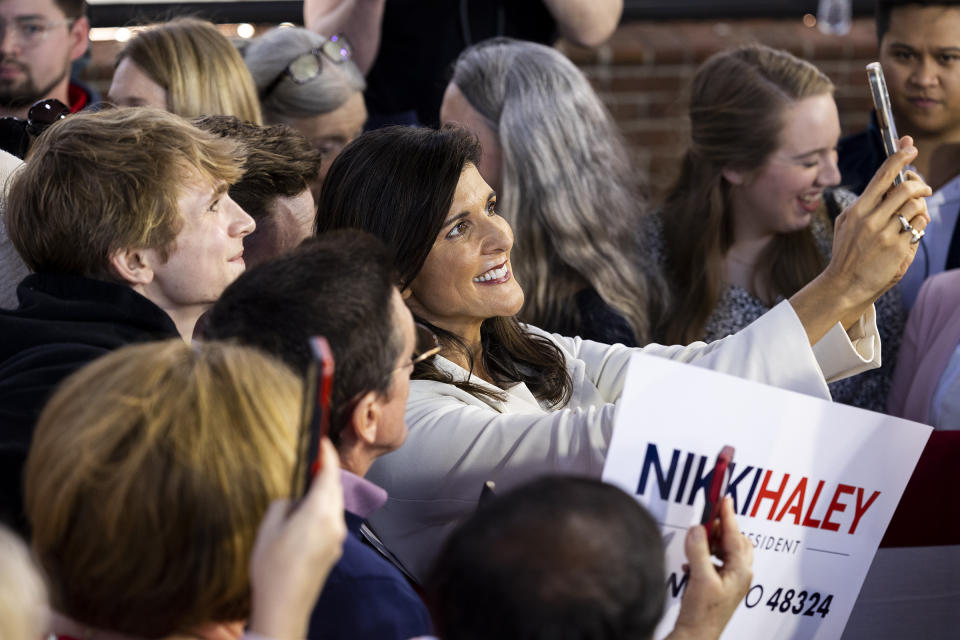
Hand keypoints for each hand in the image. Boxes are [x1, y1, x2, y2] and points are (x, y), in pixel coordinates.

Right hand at [248, 439, 346, 639]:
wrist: (284, 608)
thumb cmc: (272, 568)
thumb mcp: (269, 527)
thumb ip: (285, 502)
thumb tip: (295, 495)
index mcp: (320, 513)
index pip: (330, 474)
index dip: (327, 454)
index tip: (322, 440)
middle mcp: (335, 523)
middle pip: (335, 487)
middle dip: (327, 470)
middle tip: (312, 456)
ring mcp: (337, 538)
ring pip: (335, 503)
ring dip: (325, 489)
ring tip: (307, 480)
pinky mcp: (334, 550)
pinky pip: (331, 519)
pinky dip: (323, 506)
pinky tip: (307, 508)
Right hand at [668, 497, 753, 639]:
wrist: (696, 635)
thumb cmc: (702, 614)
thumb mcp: (700, 578)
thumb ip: (699, 551)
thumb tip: (698, 529)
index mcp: (740, 571)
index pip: (735, 535)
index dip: (729, 515)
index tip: (725, 498)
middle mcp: (739, 574)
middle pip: (737, 541)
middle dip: (722, 530)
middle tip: (706, 524)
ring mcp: (730, 580)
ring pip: (726, 551)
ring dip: (712, 543)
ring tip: (697, 544)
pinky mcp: (719, 585)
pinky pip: (716, 561)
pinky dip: (705, 555)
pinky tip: (691, 562)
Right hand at [824, 136, 930, 309]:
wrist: (844, 285)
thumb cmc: (846, 253)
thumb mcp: (846, 224)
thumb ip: (865, 203)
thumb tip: (890, 182)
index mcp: (858, 210)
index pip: (882, 176)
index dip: (899, 157)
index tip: (910, 147)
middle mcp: (871, 220)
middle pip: (906, 189)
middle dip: (920, 185)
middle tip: (924, 189)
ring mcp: (885, 234)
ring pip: (916, 207)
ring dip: (920, 208)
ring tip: (915, 216)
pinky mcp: (898, 248)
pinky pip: (920, 226)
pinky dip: (920, 225)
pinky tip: (910, 232)